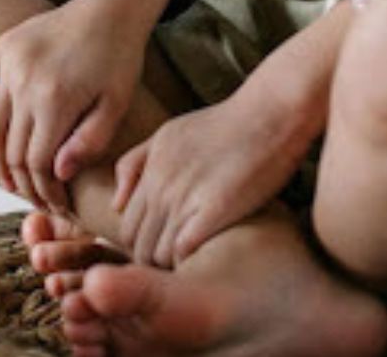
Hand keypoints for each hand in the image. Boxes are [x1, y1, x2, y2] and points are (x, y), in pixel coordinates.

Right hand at [0, 0, 148, 211]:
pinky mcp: (0, 49)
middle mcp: (25, 83)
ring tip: (10, 180)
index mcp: (57, 100)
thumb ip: (90, 141)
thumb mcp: (117, 104)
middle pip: (12, 149)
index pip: (37, 163)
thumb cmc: (118, 58)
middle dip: (24, 183)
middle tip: (36, 201)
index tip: (55, 206)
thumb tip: (58, 173)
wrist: (109, 7)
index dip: (44, 191)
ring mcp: (8, 65)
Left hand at [112, 88, 306, 267]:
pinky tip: (206, 261)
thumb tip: (116, 203)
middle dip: (152, 263)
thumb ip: (136, 164)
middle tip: (175, 272)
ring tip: (191, 270)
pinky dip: (189, 262)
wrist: (269, 113)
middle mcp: (160, 185)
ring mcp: (185, 196)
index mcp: (150, 170)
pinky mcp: (214, 207)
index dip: (141, 249)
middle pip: (138, 244)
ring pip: (158, 252)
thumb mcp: (168, 134)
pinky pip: (183, 249)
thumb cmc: (224, 125)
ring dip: (172, 267)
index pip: (127, 228)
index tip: (162, 256)